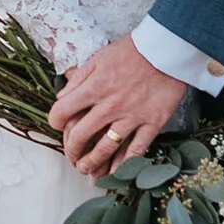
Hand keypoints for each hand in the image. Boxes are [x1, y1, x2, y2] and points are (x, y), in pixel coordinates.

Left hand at [52, 39, 188, 173]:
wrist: (168, 49)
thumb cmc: (134, 51)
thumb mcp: (100, 57)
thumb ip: (80, 77)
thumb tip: (62, 95)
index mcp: (95, 87)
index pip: (63, 111)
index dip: (55, 120)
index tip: (58, 124)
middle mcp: (110, 105)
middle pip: (81, 135)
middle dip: (71, 149)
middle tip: (72, 154)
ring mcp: (132, 117)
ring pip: (106, 148)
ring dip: (92, 163)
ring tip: (86, 169)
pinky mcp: (152, 123)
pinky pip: (136, 150)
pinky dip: (124, 165)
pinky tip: (115, 174)